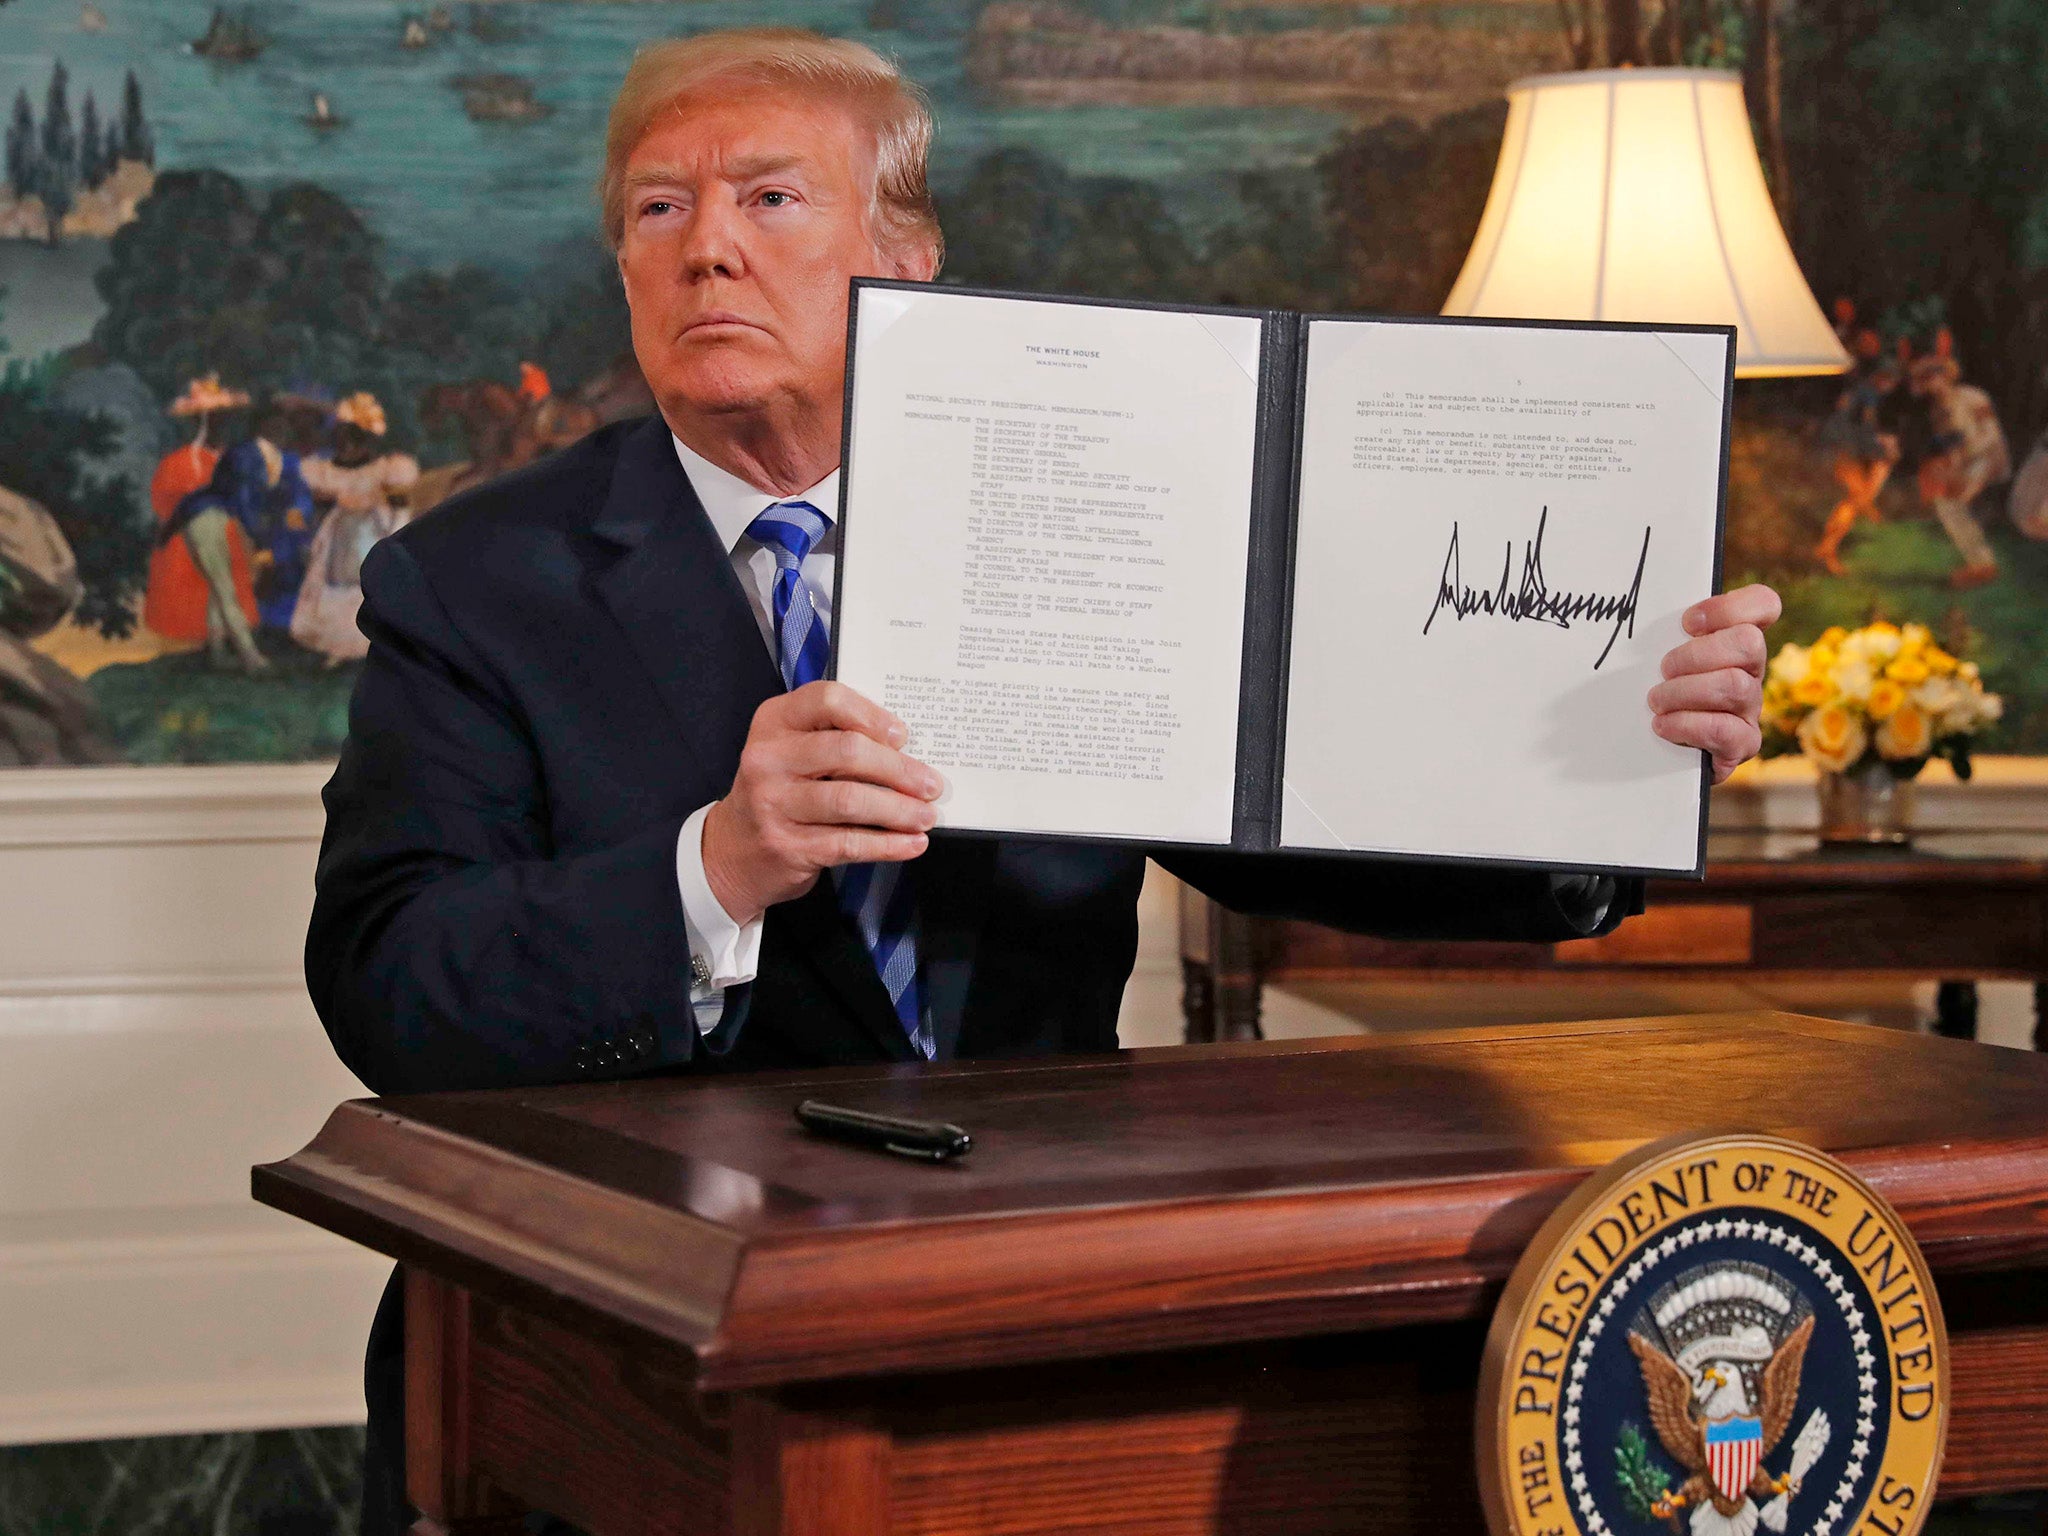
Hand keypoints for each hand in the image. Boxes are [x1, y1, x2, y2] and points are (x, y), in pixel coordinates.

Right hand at [701, 681, 941, 925]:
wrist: (733, 851)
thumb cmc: (780, 792)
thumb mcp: (793, 751)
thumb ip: (835, 738)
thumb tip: (906, 750)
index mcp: (774, 721)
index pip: (827, 700)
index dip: (872, 715)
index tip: (902, 737)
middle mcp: (768, 758)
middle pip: (847, 752)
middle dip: (899, 770)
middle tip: (931, 785)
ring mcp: (773, 803)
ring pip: (851, 801)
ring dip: (900, 810)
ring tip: (927, 816)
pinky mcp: (786, 845)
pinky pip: (848, 842)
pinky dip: (888, 844)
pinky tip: (912, 843)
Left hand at [1649, 583, 1781, 784]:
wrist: (1657, 754)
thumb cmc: (1657, 692)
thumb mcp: (1657, 658)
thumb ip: (1662, 634)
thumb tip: (1639, 611)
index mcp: (1734, 641)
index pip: (1763, 605)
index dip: (1729, 607)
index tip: (1687, 622)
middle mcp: (1750, 671)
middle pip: (1749, 643)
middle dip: (1696, 654)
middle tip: (1664, 669)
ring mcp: (1750, 708)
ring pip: (1735, 686)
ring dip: (1684, 691)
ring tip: (1656, 700)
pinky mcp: (1742, 744)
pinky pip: (1725, 730)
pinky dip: (1686, 725)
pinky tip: (1662, 725)